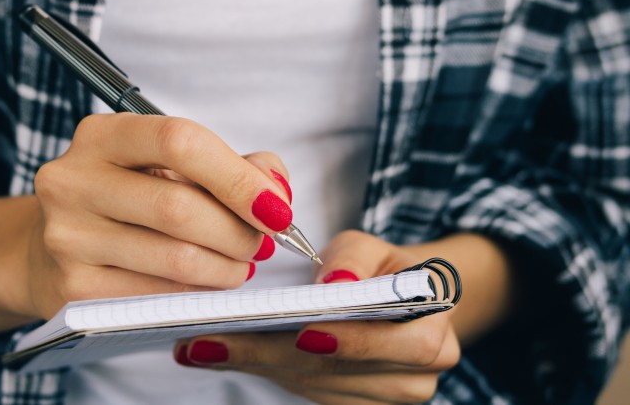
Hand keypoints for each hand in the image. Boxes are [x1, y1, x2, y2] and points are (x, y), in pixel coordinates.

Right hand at [0, 113, 293, 319]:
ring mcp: (67, 238)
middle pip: (179, 208)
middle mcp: (73, 181)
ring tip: (239, 265)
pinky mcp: (73, 289)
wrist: (48, 247)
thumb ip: (230, 166)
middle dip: (238, 232)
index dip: (238, 178)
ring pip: (176, 259)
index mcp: (101, 136)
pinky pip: (159, 297)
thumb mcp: (168, 166)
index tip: (277, 209)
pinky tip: (204, 284)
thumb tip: (275, 192)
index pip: (179, 141)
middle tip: (260, 244)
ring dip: (227, 269)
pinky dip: (198, 294)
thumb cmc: (125, 199)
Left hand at [173, 231, 460, 403]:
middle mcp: (418, 378)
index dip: (351, 341)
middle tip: (211, 341)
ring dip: (256, 367)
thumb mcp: (373, 247)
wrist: (400, 302)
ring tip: (204, 347)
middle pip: (340, 372)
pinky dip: (265, 372)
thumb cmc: (383, 269)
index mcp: (433, 334)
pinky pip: (307, 394)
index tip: (301, 333)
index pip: (398, 345)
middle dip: (270, 354)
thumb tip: (335, 284)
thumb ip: (355, 258)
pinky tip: (225, 355)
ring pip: (315, 388)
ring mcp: (386, 400)